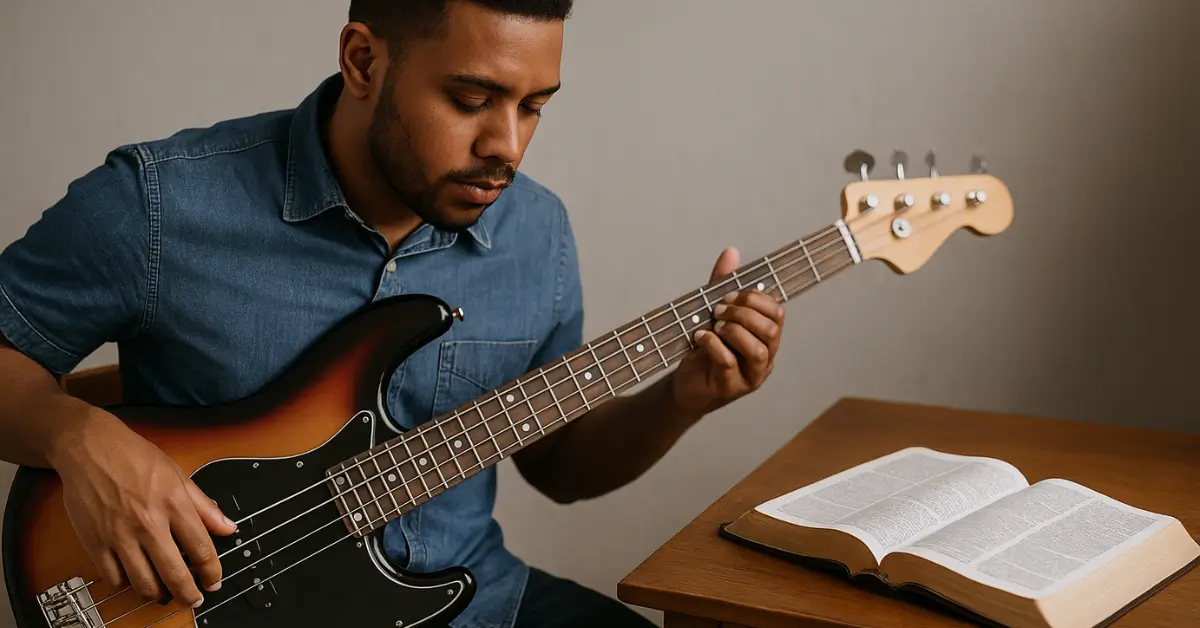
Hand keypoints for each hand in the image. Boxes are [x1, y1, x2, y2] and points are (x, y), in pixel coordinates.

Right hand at [49, 410, 236, 607]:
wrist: (90, 448)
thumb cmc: (134, 457)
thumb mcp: (178, 474)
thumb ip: (204, 506)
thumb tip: (228, 527)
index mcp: (174, 504)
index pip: (201, 548)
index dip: (212, 571)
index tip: (214, 581)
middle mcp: (148, 523)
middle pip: (175, 573)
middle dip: (189, 594)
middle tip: (194, 598)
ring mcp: (119, 535)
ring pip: (143, 582)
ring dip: (159, 594)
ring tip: (166, 593)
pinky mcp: (95, 542)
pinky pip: (114, 577)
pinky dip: (127, 584)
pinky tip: (135, 579)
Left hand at [670, 248, 784, 415]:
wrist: (685, 385)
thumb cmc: (705, 351)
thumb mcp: (713, 314)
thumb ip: (723, 286)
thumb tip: (731, 253)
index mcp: (766, 339)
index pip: (777, 314)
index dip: (755, 299)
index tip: (728, 295)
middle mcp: (764, 358)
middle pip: (771, 330)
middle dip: (743, 313)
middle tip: (718, 310)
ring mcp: (750, 376)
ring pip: (758, 350)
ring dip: (733, 330)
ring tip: (714, 325)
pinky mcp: (730, 387)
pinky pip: (729, 362)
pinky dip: (713, 345)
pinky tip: (700, 337)